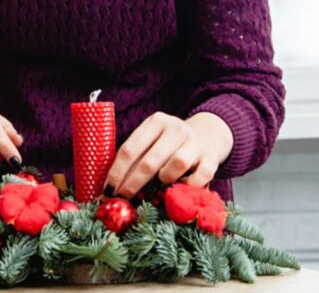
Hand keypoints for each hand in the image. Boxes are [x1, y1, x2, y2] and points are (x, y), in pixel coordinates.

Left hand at [103, 111, 232, 197]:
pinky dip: (189, 186)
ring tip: (160, 183)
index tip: (108, 189)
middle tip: (124, 197)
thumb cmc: (169, 144)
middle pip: (149, 161)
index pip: (130, 149)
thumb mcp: (152, 140)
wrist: (208, 135)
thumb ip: (136, 157)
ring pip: (176, 164)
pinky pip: (199, 177)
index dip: (117, 172)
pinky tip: (181, 187)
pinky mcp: (211, 158)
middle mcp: (176, 129)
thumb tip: (113, 186)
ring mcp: (195, 143)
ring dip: (164, 179)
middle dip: (132, 183)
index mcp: (156, 122)